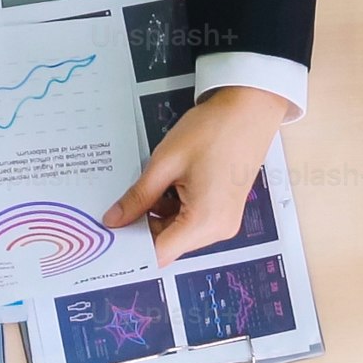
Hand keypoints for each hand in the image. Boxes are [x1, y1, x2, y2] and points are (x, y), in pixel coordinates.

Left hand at [105, 86, 289, 265]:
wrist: (251, 109)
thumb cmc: (214, 130)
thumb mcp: (165, 163)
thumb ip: (138, 197)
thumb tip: (115, 220)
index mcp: (205, 222)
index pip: (159, 253)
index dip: (132, 245)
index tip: (111, 233)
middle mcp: (218, 229)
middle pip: (169, 244)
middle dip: (144, 227)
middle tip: (124, 203)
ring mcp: (224, 222)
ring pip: (178, 232)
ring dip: (159, 214)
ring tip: (156, 182)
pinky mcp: (225, 211)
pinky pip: (192, 221)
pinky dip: (175, 208)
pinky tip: (171, 183)